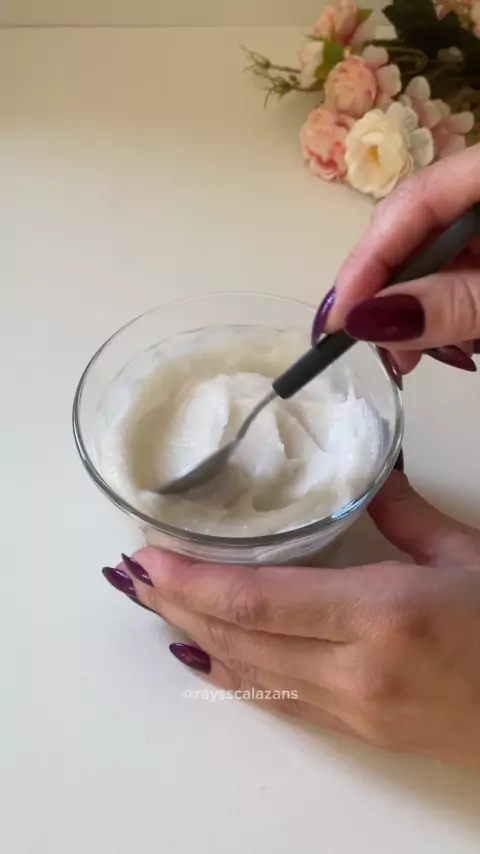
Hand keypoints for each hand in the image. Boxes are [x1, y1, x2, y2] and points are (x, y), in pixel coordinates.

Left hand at [108, 471, 479, 767]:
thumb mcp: (468, 555)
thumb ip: (405, 512)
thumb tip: (372, 469)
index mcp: (384, 614)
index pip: (257, 600)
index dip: (191, 580)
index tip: (146, 557)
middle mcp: (357, 671)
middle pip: (239, 637)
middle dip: (175, 604)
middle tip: (130, 576)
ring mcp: (357, 711)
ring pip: (250, 672)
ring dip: (193, 635)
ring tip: (152, 605)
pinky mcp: (363, 732)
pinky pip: (281, 701)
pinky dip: (232, 675)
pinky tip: (201, 656)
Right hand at [314, 143, 479, 373]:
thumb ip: (451, 305)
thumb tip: (362, 320)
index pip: (412, 202)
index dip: (368, 262)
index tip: (340, 322)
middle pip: (416, 225)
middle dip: (387, 289)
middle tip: (376, 349)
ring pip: (435, 249)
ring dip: (414, 305)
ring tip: (407, 357)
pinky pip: (460, 261)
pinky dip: (445, 299)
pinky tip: (439, 335)